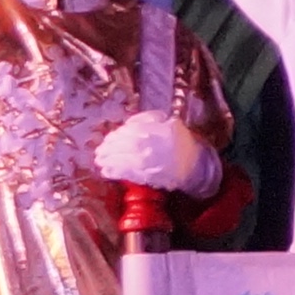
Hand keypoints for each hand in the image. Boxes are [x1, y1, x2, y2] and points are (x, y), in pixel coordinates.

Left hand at [91, 111, 216, 195]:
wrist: (195, 164)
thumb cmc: (181, 141)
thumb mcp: (169, 121)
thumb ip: (149, 119)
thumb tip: (129, 123)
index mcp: (151, 130)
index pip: (127, 132)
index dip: (115, 136)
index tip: (108, 139)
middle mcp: (146, 145)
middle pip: (120, 146)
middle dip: (107, 149)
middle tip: (99, 151)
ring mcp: (145, 162)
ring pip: (120, 160)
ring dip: (107, 161)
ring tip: (100, 161)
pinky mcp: (146, 176)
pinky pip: (126, 174)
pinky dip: (114, 173)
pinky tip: (106, 172)